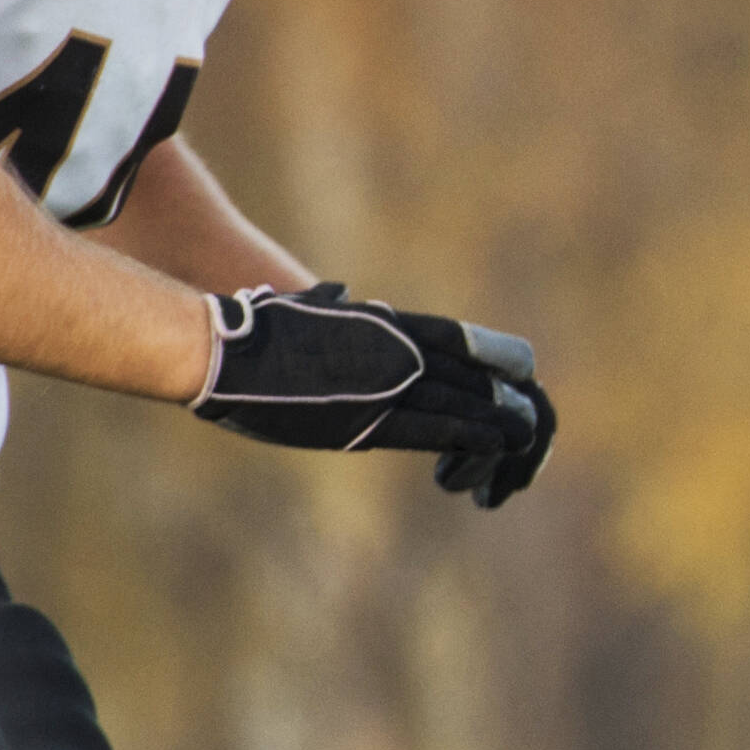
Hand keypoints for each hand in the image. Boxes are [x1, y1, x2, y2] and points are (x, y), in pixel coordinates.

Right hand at [191, 285, 556, 505]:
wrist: (226, 350)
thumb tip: (337, 289)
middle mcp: (403, 351)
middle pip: (481, 378)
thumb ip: (335, 306)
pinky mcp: (375, 420)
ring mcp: (393, 382)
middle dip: (509, 407)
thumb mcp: (309, 309)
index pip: (466, 342)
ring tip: (518, 451)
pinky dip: (478, 445)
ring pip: (476, 405)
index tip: (518, 383)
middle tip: (523, 432)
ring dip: (504, 430)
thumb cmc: (255, 333)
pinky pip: (449, 431)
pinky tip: (486, 459)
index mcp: (390, 326)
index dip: (498, 364)